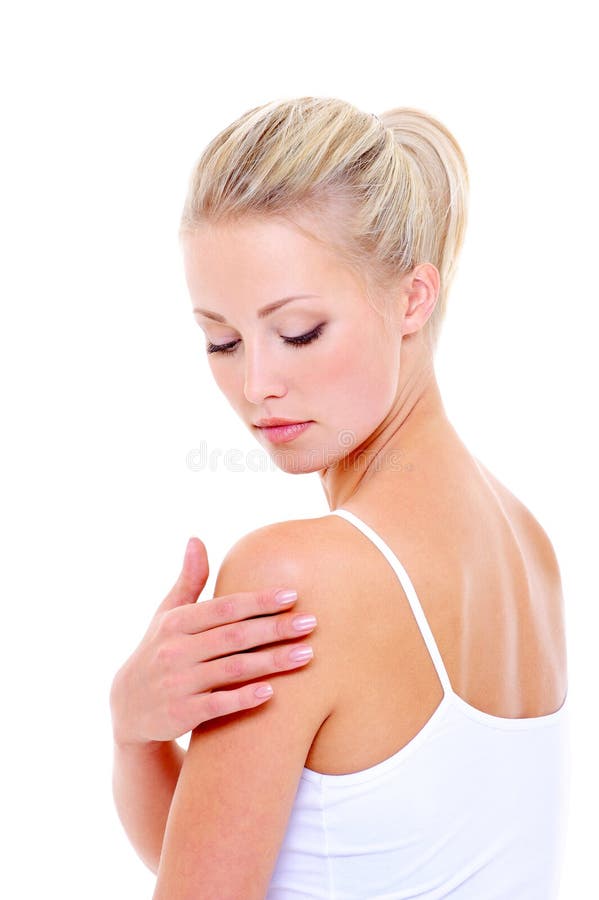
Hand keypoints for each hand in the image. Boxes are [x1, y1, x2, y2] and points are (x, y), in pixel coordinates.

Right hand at [109, 537, 316, 746]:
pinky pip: (218, 704)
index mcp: (176, 622)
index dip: (259, 601)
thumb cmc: (159, 650)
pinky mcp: (181, 714)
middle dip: (275, 629)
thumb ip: (188, 580)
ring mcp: (178, 683)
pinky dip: (244, 697)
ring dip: (272, 662)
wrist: (128, 707)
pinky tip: (272, 691)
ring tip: (306, 655)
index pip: (224, 608)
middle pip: (234, 636)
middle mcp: (176, 650)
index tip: (292, 595)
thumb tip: (196, 539)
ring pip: (232, 669)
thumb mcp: (167, 614)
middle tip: (311, 623)